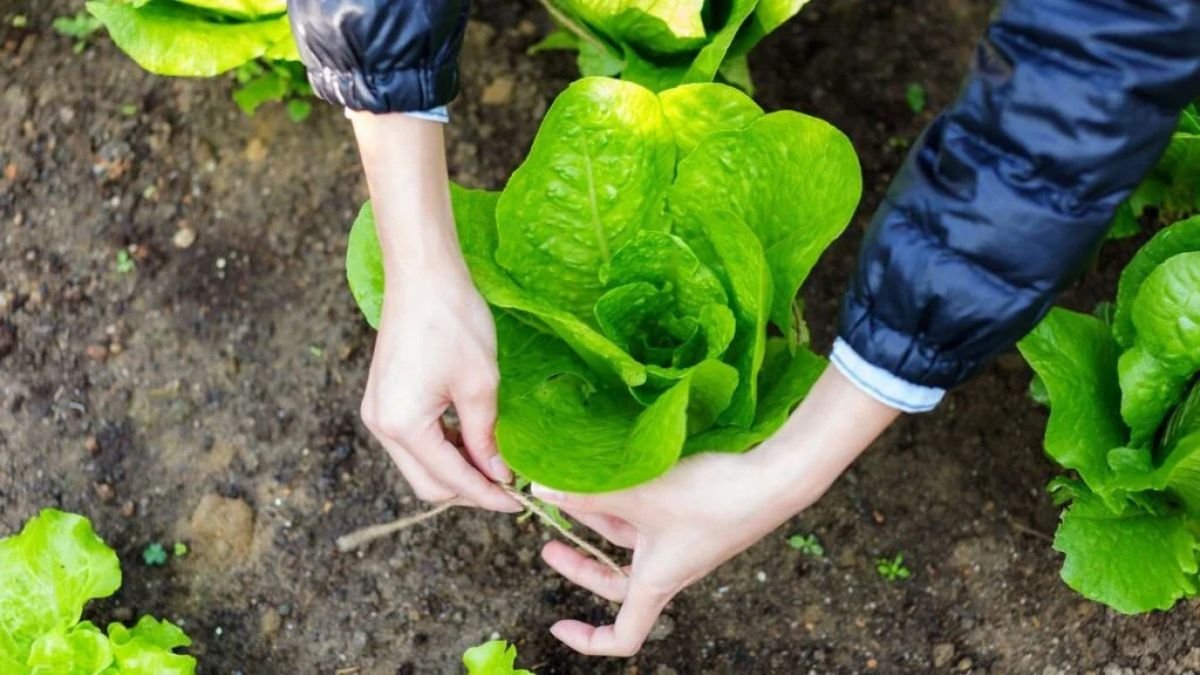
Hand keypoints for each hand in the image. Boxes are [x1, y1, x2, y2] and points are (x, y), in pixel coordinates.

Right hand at [350, 111, 518, 512]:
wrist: (423, 275)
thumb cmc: (454, 322)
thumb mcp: (481, 384)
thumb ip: (487, 437)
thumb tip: (498, 475)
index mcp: (402, 425)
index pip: (449, 479)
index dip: (487, 495)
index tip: (519, 501)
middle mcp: (381, 425)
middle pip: (428, 482)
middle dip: (469, 490)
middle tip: (510, 487)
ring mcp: (378, 411)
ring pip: (419, 464)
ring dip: (456, 471)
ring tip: (496, 467)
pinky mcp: (383, 398)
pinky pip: (414, 441)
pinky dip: (443, 449)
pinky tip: (473, 442)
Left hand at [531, 366, 899, 655]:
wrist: (773, 479)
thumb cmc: (712, 499)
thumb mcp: (641, 496)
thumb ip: (588, 493)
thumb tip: (540, 490)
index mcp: (656, 583)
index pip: (622, 636)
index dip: (588, 640)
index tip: (557, 624)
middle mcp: (668, 569)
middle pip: (615, 585)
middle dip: (580, 567)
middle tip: (548, 546)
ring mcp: (681, 544)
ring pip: (628, 545)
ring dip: (597, 525)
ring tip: (566, 494)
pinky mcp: (691, 516)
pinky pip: (646, 520)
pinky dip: (622, 504)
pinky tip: (606, 475)